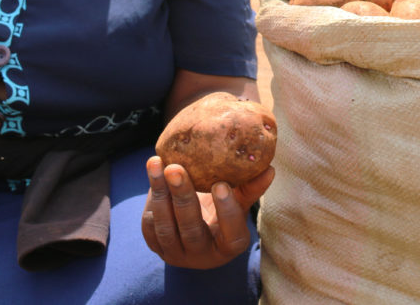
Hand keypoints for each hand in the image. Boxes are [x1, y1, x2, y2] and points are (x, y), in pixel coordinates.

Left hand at [141, 156, 273, 268]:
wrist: (195, 225)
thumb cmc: (222, 210)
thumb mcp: (238, 201)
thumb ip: (250, 187)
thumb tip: (269, 169)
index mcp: (229, 247)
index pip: (231, 234)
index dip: (227, 211)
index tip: (220, 183)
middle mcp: (202, 256)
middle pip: (191, 229)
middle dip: (182, 197)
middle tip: (176, 168)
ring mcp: (176, 254)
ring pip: (165, 226)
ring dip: (160, 193)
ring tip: (157, 163)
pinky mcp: (155, 245)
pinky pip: (150, 224)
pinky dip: (151, 197)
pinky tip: (153, 170)